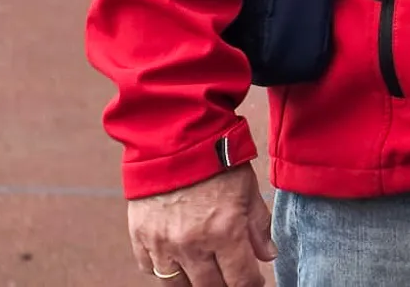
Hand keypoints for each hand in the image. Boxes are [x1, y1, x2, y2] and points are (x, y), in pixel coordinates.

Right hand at [127, 163, 275, 286]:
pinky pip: (150, 269)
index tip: (254, 281)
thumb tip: (268, 255)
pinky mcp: (140, 238)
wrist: (174, 138)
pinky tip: (177, 257)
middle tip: (230, 275)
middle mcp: (193, 244)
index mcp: (224, 232)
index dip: (251, 284)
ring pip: (178, 286)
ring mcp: (163, 244)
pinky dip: (165, 267)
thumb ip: (258, 226)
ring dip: (194, 282)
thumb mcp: (247, 188)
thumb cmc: (216, 160)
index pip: (240, 279)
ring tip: (205, 272)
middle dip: (225, 284)